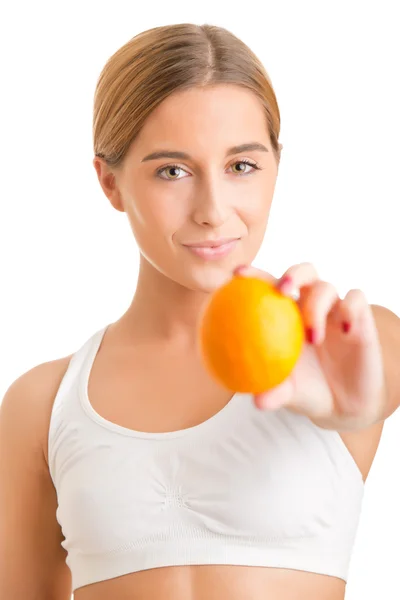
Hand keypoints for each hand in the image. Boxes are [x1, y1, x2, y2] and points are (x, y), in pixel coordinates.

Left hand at [234, 263, 386, 431]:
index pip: (269, 285)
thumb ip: (274, 392)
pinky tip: (344, 330)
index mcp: (285, 314)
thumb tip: (256, 400)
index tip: (237, 275)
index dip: (254, 275)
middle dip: (292, 274)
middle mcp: (310, 305)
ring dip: (316, 307)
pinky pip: (357, 300)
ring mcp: (335, 310)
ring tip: (312, 337)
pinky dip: (350, 308)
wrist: (344, 404)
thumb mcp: (289, 393)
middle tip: (282, 289)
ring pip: (327, 287)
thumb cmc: (307, 390)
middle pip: (303, 272)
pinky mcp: (362, 318)